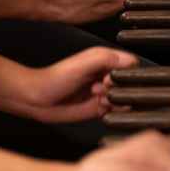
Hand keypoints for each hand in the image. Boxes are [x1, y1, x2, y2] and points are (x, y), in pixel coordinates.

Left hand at [22, 47, 137, 122]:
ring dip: (115, 100)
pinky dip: (112, 111)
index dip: (126, 74)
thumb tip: (130, 62)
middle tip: (100, 88)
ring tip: (96, 96)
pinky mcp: (100, 107)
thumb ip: (106, 59)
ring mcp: (104, 92)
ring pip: (126, 98)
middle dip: (119, 89)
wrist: (38, 99)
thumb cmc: (55, 78)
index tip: (110, 78)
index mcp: (105, 60)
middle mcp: (107, 75)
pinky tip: (98, 107)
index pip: (131, 65)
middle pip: (131, 83)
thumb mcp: (82, 64)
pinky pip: (117, 110)